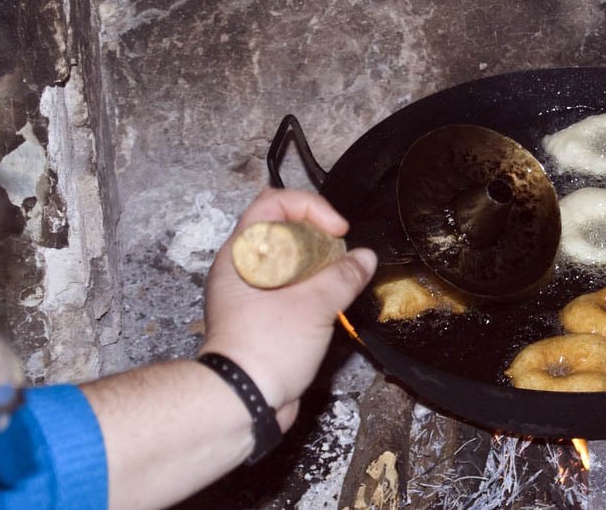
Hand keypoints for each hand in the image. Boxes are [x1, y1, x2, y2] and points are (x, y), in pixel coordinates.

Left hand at [199, 188, 376, 430]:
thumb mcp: (314, 306)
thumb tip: (365, 259)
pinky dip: (312, 288)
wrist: (243, 402)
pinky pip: (290, 288)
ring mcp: (250, 293)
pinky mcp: (262, 316)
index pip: (273, 203)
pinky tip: (329, 304)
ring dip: (318, 265)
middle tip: (341, 256)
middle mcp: (241, 268)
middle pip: (283, 229)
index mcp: (241, 254)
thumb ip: (344, 276)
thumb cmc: (267, 349)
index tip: (338, 231)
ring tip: (338, 281)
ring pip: (289, 261)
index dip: (311, 208)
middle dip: (319, 237)